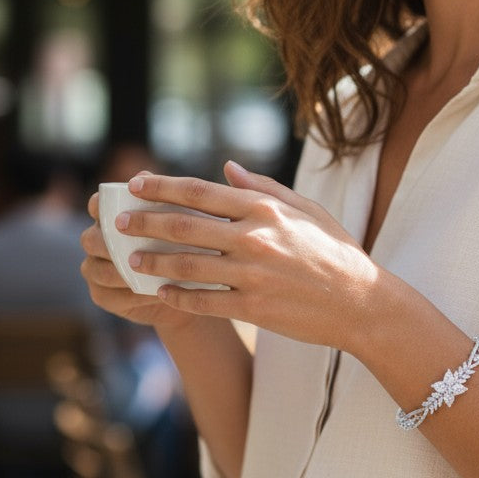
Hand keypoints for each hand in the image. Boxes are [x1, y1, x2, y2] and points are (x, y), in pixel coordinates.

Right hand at [80, 175, 200, 332]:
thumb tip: (143, 174)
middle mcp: (96, 241)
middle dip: (113, 244)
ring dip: (124, 272)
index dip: (103, 205)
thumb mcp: (180, 219)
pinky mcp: (102, 295)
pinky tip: (154, 293)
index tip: (123, 210)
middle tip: (138, 246)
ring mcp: (96, 269)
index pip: (97, 205)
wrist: (190, 287)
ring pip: (100, 269)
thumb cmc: (185, 244)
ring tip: (152, 273)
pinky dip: (131, 295)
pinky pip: (109, 295)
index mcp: (109, 216)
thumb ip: (161, 196)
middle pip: (92, 239)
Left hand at [108, 162, 380, 351]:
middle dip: (143, 223)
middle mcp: (254, 238)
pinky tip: (161, 293)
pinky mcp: (253, 308)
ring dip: (152, 262)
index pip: (200, 192)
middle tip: (116, 224)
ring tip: (130, 260)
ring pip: (186, 266)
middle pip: (183, 226)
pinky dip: (178, 297)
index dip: (162, 187)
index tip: (136, 185)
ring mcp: (252, 275)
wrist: (362, 303)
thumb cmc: (337, 253)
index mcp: (264, 209)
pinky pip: (203, 302)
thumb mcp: (308, 210)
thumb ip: (264, 188)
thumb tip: (226, 169)